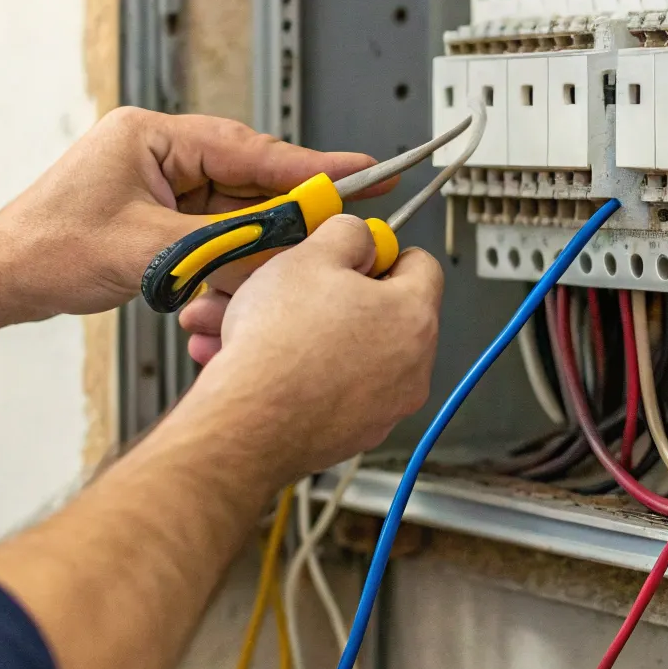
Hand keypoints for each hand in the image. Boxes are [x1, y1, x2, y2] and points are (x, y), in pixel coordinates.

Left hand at [0, 107, 382, 323]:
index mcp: (151, 135)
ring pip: (232, 207)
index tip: (360, 171)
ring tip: (284, 261)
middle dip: (287, 206)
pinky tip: (240, 275)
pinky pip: (210, 229)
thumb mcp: (150, 251)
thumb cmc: (46, 251)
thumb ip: (227, 242)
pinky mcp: (152, 214)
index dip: (309, 165)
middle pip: (246, 176)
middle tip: (338, 223)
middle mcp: (156, 152)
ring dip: (255, 238)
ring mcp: (154, 183)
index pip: (249, 148)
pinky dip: (229, 253)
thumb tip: (289, 238)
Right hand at [176, 216, 442, 480]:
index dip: (381, 251)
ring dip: (303, 333)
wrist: (246, 421)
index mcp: (414, 316)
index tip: (350, 253)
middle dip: (332, 295)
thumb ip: (348, 234)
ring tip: (251, 323)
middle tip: (294, 287)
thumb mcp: (312, 255)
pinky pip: (330, 388)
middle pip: (380, 312)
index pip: (421, 265)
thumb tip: (359, 238)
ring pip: (346, 352)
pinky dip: (300, 371)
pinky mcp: (352, 434)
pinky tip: (255, 358)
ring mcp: (384, 407)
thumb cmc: (280, 343)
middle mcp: (412, 367)